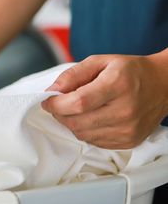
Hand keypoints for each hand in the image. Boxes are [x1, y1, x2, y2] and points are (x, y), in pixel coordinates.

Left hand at [42, 53, 167, 148]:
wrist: (162, 85)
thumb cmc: (129, 71)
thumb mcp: (100, 61)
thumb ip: (73, 75)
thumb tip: (52, 91)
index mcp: (118, 84)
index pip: (78, 102)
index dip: (56, 104)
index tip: (47, 101)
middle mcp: (125, 110)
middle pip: (77, 121)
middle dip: (60, 114)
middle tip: (58, 104)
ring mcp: (128, 129)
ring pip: (83, 134)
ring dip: (71, 123)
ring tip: (76, 110)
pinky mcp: (129, 141)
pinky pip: (94, 141)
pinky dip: (85, 131)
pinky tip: (91, 118)